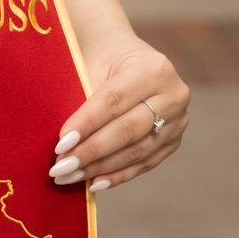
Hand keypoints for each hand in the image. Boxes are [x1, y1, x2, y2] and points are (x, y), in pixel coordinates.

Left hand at [48, 38, 188, 191]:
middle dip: (91, 151)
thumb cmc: (103, 58)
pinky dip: (117, 175)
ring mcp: (178, 121)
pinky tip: (93, 183)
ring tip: (69, 175)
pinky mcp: (173, 141)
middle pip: (128, 130)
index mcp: (154, 68)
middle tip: (61, 166)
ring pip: (136, 152)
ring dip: (100, 167)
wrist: (127, 55)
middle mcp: (174, 95)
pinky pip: (144, 163)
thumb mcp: (93, 64)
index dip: (86, 124)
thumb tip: (65, 142)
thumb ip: (83, 97)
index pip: (114, 101)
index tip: (60, 143)